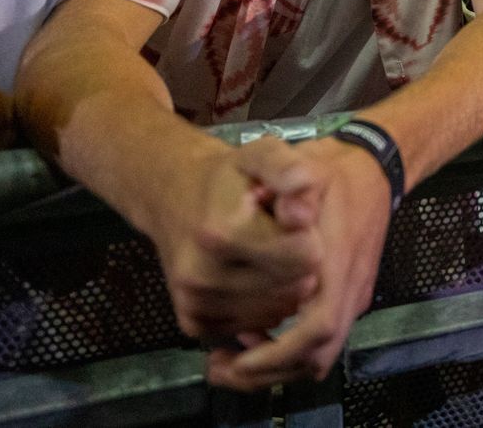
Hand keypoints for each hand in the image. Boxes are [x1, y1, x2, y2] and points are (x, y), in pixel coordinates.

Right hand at [143, 136, 323, 342]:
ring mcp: (196, 303)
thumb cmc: (228, 177)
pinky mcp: (194, 324)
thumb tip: (303, 204)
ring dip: (285, 286)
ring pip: (279, 312)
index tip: (293, 218)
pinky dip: (264, 305)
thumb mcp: (262, 154)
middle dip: (299, 262)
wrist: (172, 197)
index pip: (306, 257)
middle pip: (296, 288)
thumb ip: (289, 169)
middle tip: (279, 236)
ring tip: (265, 253)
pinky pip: (256, 326)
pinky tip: (253, 275)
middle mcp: (204, 274)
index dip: (310, 235)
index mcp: (223, 232)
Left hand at [206, 137, 393, 389]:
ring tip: (231, 364)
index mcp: (340, 263)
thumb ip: (295, 184)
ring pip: (320, 355)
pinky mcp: (347, 296)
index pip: (320, 327)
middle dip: (269, 371)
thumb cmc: (335, 171)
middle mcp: (350, 288)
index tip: (240, 355)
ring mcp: (352, 294)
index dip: (280, 351)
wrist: (373, 168)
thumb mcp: (311, 165)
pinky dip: (287, 353)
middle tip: (222, 369)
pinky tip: (256, 339)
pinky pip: (320, 342)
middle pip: (319, 354)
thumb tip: (288, 212)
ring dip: (276, 368)